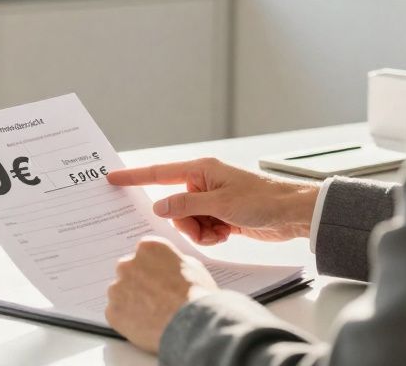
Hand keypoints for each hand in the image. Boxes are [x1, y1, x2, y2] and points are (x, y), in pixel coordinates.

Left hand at [106, 237, 217, 352]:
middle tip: (154, 299)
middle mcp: (128, 264)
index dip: (151, 269)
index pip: (143, 254)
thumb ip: (173, 262)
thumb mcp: (193, 267)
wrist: (192, 323)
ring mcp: (118, 288)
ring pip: (120, 293)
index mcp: (148, 248)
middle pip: (128, 272)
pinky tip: (145, 325)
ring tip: (152, 315)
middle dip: (138, 283)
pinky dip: (126, 320)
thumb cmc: (197, 295)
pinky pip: (116, 314)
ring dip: (131, 301)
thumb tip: (170, 267)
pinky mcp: (112, 311)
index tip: (156, 279)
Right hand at [108, 158, 318, 244]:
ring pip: (187, 222)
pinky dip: (211, 236)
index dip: (134, 176)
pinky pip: (201, 230)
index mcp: (200, 170)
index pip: (159, 173)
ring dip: (200, 232)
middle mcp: (203, 183)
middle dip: (185, 223)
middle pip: (173, 206)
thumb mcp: (220, 204)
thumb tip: (158, 207)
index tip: (113, 178)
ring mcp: (212, 200)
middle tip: (206, 226)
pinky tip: (227, 233)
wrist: (293, 214)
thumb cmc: (262, 200)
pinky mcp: (221, 215)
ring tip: (222, 231)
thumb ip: (185, 206)